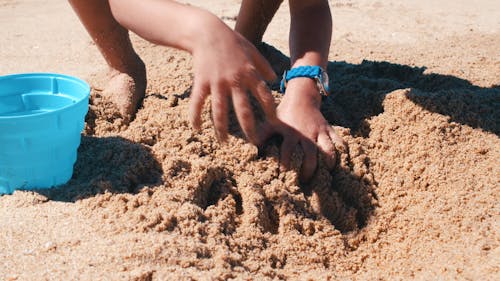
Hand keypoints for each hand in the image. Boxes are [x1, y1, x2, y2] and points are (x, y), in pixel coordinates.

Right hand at [188, 18, 276, 143]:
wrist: (208, 32)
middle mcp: (235, 81)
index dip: (270, 111)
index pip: (264, 96)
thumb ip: (264, 65)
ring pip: (220, 111)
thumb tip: (274, 79)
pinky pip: (198, 102)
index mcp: (250, 74)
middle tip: (253, 143)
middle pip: (243, 110)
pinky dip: (195, 116)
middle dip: (249, 129)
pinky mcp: (201, 82)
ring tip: (224, 142)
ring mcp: (217, 83)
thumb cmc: (232, 40)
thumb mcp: (253, 50)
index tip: (274, 124)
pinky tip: (196, 128)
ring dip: (222, 128)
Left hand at [260, 78, 345, 181]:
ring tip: (326, 177)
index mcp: (291, 133)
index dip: (286, 164)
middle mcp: (306, 134)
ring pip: (327, 150)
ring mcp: (320, 132)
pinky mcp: (329, 130)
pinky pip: (339, 142)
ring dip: (327, 164)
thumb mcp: (271, 122)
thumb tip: (253, 147)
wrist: (302, 97)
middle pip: (310, 155)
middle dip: (308, 170)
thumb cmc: (284, 114)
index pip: (288, 151)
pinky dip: (341, 153)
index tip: (283, 176)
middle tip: (305, 182)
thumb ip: (262, 134)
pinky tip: (340, 165)